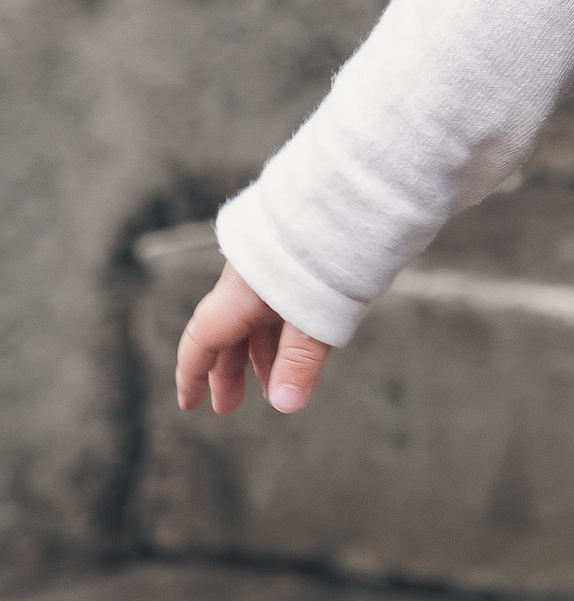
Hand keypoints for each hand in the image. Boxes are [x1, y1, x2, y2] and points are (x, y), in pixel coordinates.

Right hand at [174, 263, 331, 418]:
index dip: (193, 374)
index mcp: (241, 291)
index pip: (202, 339)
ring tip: (269, 389)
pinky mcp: (303, 265)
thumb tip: (285, 406)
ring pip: (257, 320)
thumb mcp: (315, 314)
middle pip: (228, 332)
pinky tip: (295, 355)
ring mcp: (276, 272)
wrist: (357, 193)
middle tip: (228, 407)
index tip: (189, 405)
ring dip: (260, 356)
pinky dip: (283, 335)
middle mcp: (251, 280)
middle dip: (227, 370)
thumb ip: (300, 360)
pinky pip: (281, 307)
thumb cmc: (331, 251)